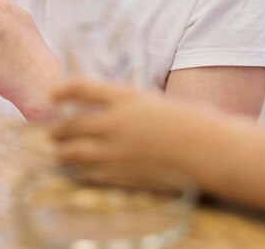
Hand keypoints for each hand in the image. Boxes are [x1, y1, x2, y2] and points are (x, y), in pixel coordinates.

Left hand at [51, 80, 190, 172]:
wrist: (212, 151)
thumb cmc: (188, 120)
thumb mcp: (151, 100)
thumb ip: (123, 104)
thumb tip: (98, 109)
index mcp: (126, 97)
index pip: (81, 87)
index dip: (62, 90)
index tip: (52, 93)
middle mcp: (116, 123)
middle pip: (71, 124)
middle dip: (57, 128)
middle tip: (53, 130)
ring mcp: (118, 151)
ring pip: (74, 152)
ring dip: (63, 151)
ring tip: (60, 151)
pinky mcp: (123, 175)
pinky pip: (90, 174)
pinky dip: (79, 170)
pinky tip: (79, 169)